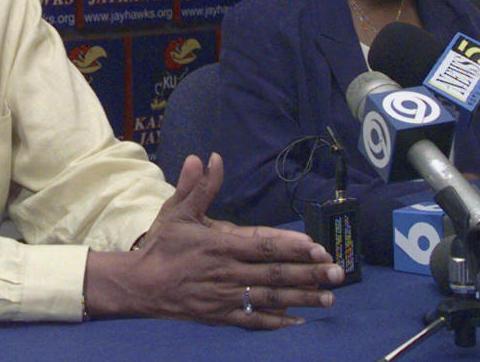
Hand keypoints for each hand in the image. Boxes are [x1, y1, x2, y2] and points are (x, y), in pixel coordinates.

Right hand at [85, 153, 343, 328]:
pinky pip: (254, 320)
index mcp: (219, 245)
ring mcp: (225, 297)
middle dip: (309, 274)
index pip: (263, 246)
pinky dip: (277, 322)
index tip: (317, 247)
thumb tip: (207, 157)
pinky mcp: (221, 315)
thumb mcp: (177, 210)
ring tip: (328, 299)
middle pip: (274, 274)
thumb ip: (196, 186)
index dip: (292, 247)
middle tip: (338, 273)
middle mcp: (226, 272)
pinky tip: (298, 321)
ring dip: (301, 299)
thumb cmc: (161, 244)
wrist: (141, 284)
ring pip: (269, 298)